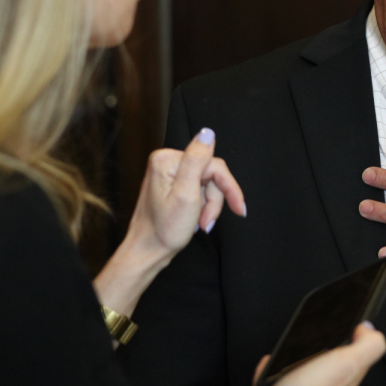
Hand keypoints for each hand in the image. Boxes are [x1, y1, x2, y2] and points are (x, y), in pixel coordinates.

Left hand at [94, 128, 245, 316]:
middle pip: (211, 174)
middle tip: (207, 220)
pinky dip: (203, 206)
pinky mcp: (172, 184)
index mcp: (168, 160)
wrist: (147, 252)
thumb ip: (197, 161)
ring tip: (200, 223)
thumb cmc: (164, 230)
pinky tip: (196, 219)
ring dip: (209, 206)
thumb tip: (208, 133)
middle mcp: (166, 162)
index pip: (213, 164)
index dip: (228, 187)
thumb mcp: (186, 195)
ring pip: (208, 183)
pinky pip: (200, 189)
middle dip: (215, 200)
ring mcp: (169, 173)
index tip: (239, 207)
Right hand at [236, 322, 385, 385]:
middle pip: (332, 365)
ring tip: (302, 343)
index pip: (360, 358)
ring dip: (301, 356)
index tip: (355, 323)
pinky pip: (275, 379)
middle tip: (330, 331)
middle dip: (331, 347)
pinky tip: (271, 361)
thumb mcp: (348, 363)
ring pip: (304, 372)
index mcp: (345, 381)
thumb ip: (367, 346)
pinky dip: (273, 368)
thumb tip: (370, 329)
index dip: (360, 339)